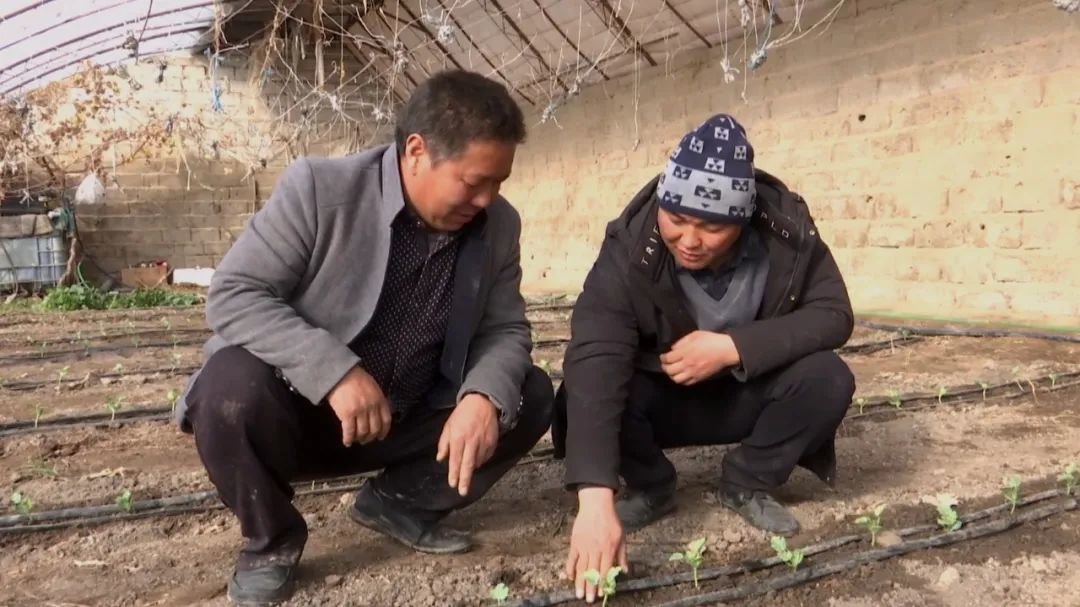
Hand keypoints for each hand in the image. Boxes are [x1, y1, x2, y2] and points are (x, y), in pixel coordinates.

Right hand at [327, 366, 390, 446]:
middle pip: (374, 429)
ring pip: (363, 432)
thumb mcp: (373, 387)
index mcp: (380, 399)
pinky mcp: (347, 414)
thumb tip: (381, 414)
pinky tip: (347, 442)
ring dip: (360, 439)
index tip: (380, 437)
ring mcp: (360, 411)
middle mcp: (372, 406)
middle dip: (370, 437)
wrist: (340, 373)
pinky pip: (350, 431)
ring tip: (356, 440)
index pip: (386, 420)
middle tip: (366, 440)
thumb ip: (378, 400)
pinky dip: (348, 439)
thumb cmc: (356, 378)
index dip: (383, 431)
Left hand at [437, 393, 498, 496]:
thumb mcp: (448, 426)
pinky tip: (476, 458)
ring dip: (472, 468)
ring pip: (477, 462)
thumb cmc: (463, 414)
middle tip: (463, 491)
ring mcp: (483, 442)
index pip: (455, 459)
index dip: (454, 473)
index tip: (453, 484)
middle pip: (468, 465)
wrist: (483, 402)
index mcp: (458, 437)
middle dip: (465, 479)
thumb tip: (440, 458)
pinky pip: (486, 457)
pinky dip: (481, 460)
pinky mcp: (493, 442)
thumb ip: (444, 443)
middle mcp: (471, 441)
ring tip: (467, 470)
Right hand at [565, 487, 628, 602]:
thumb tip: (624, 571)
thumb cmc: (611, 521)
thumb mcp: (621, 537)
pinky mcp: (575, 542)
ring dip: (580, 582)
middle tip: (588, 600)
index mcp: (608, 549)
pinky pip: (571, 558)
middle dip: (590, 587)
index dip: (602, 584)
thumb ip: (622, 555)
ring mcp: (584, 546)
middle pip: (592, 572)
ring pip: (581, 567)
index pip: (605, 570)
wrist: (596, 505)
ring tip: (579, 594)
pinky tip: (570, 577)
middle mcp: (596, 549)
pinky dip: (570, 568)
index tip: (600, 594)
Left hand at [660, 330, 739, 384]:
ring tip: (672, 371)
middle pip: (669, 370)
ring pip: (676, 379)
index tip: (662, 356)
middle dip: (665, 367)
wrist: (725, 351)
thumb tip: (673, 348)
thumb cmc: (711, 341)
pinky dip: (681, 380)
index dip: (662, 358)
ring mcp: (693, 373)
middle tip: (665, 364)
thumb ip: (681, 342)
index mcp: (685, 352)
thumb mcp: (694, 335)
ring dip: (671, 375)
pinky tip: (681, 376)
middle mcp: (687, 364)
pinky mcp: (699, 378)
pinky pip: (686, 383)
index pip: (668, 358)